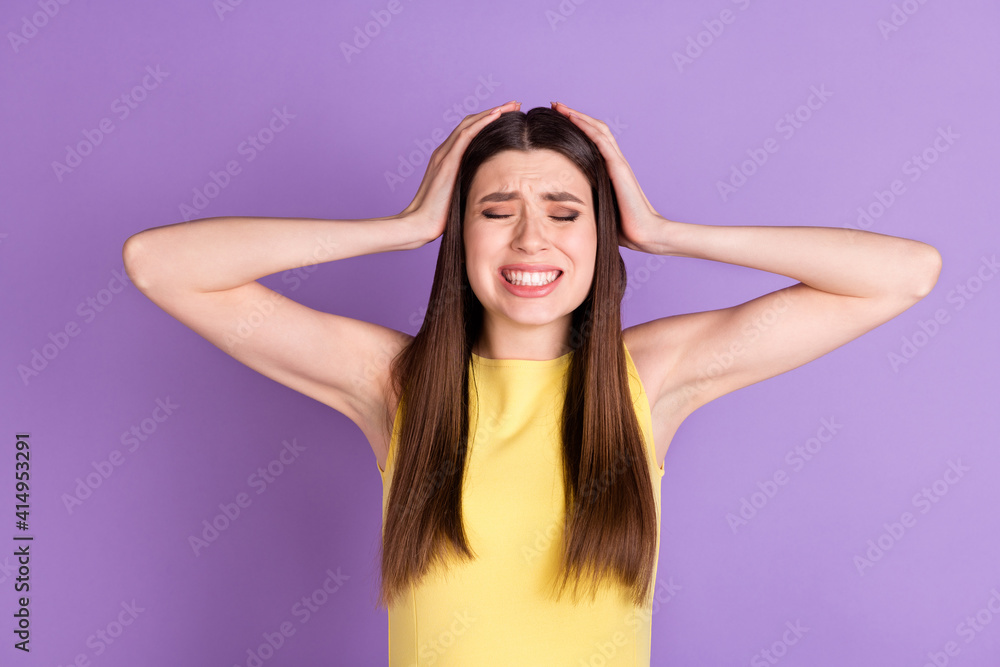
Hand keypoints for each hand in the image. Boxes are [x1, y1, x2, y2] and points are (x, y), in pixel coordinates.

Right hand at [400, 100, 521, 244]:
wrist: (419, 224)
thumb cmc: (440, 218)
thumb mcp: (460, 197)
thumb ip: (471, 187)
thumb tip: (491, 191)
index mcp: (448, 160)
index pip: (470, 134)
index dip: (489, 123)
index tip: (510, 117)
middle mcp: (444, 152)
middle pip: (471, 123)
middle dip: (494, 112)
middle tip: (515, 105)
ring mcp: (444, 155)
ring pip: (469, 124)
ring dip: (492, 112)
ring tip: (512, 105)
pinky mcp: (446, 161)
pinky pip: (465, 135)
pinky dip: (482, 122)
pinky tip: (497, 115)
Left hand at [550, 101, 664, 252]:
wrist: (645, 235)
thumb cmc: (622, 228)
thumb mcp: (597, 209)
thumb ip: (584, 200)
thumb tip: (560, 204)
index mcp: (609, 170)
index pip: (592, 141)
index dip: (576, 128)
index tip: (556, 121)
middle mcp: (614, 162)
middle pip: (594, 129)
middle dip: (574, 116)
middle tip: (555, 106)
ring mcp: (618, 163)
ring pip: (598, 130)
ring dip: (578, 116)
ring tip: (559, 106)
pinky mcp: (619, 168)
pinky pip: (601, 142)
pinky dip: (587, 127)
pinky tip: (573, 119)